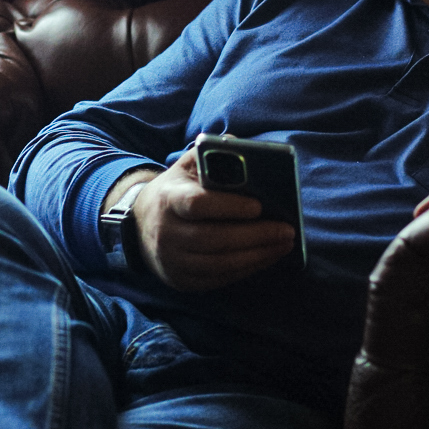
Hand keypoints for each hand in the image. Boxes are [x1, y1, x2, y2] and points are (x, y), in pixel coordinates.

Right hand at [127, 150, 294, 290]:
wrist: (142, 225)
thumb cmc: (176, 191)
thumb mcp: (186, 168)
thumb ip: (211, 155)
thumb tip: (242, 147)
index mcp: (168, 199)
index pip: (197, 205)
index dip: (229, 206)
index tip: (259, 206)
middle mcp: (166, 233)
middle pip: (213, 239)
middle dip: (255, 236)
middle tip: (287, 230)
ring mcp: (172, 260)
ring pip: (219, 263)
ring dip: (257, 255)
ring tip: (284, 244)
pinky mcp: (181, 281)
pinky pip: (218, 279)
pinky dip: (247, 269)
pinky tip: (267, 257)